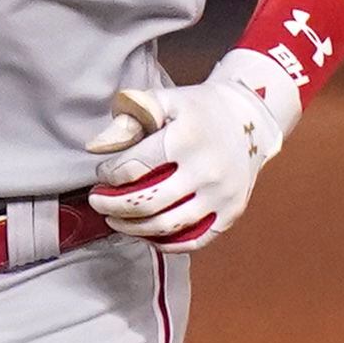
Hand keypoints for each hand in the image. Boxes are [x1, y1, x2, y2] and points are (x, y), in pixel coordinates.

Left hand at [86, 51, 300, 252]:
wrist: (248, 120)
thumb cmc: (197, 110)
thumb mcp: (164, 100)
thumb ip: (128, 118)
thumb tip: (95, 147)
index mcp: (186, 138)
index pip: (132, 168)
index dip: (108, 174)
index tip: (102, 173)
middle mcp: (207, 170)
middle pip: (146, 203)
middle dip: (111, 206)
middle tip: (98, 202)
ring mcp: (222, 195)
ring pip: (165, 227)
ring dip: (131, 228)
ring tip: (115, 219)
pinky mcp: (231, 213)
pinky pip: (192, 241)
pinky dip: (163, 243)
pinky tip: (146, 232)